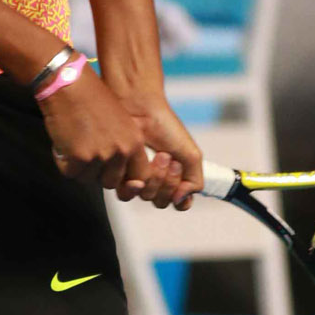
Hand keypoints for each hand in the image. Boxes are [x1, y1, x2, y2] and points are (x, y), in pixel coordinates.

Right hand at [39, 64, 171, 198]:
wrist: (69, 83)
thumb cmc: (90, 97)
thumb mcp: (119, 122)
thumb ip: (122, 147)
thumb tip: (118, 177)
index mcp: (135, 141)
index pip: (140, 177)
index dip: (125, 179)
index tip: (111, 172)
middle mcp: (122, 151)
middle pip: (110, 182)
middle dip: (96, 173)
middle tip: (85, 153)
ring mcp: (101, 155)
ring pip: (88, 179)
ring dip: (78, 167)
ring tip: (73, 143)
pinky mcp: (80, 158)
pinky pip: (69, 172)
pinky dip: (62, 161)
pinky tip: (62, 142)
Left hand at [110, 92, 202, 209]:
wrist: (141, 110)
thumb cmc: (167, 128)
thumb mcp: (191, 155)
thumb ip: (195, 182)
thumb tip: (181, 201)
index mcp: (174, 181)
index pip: (179, 204)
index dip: (182, 195)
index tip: (181, 172)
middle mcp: (154, 183)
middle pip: (162, 201)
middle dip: (168, 181)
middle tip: (169, 158)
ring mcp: (136, 180)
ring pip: (146, 197)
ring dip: (156, 178)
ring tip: (159, 155)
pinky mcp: (119, 176)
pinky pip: (129, 192)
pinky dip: (138, 177)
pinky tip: (143, 158)